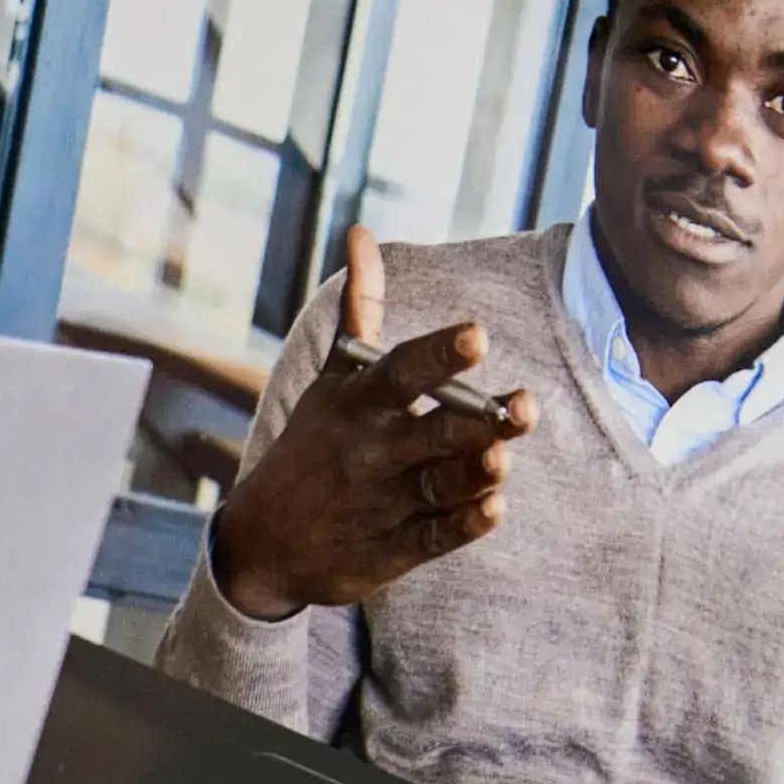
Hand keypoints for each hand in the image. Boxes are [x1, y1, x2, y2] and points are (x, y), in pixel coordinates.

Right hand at [206, 227, 531, 619]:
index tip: (477, 336)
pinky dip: (462, 525)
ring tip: (502, 459)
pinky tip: (494, 509)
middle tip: (521, 407)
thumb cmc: (314, 445)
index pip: (404, 372)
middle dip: (476, 422)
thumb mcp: (331, 378)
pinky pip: (434, 538)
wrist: (261, 543)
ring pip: (438, 486)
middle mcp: (372, 451)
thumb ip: (361, 310)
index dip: (441, 355)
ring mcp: (382, 503)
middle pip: (431, 433)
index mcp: (360, 404)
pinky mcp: (392, 550)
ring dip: (474, 474)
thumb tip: (362, 233)